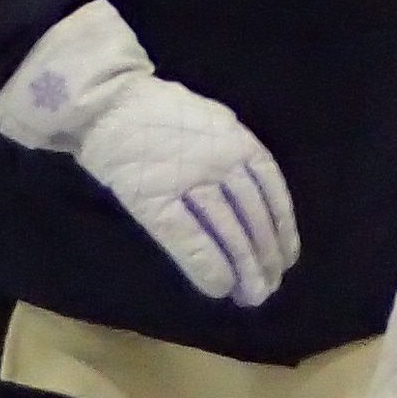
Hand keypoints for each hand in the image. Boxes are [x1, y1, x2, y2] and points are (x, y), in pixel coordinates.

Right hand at [0, 0, 302, 310]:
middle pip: (253, 216)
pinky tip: (218, 287)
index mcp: (238, 140)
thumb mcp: (213, 122)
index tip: (287, 258)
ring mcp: (189, 180)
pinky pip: (190, 238)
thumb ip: (236, 154)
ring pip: (228, 231)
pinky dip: (208, 266)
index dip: (282, 229)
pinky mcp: (156, 200)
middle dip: (265, 256)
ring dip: (242, 268)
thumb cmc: (160, 112)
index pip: (272, 192)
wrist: (109, 103)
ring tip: (250, 294)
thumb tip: (257, 200)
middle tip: (269, 287)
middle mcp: (222, 160)